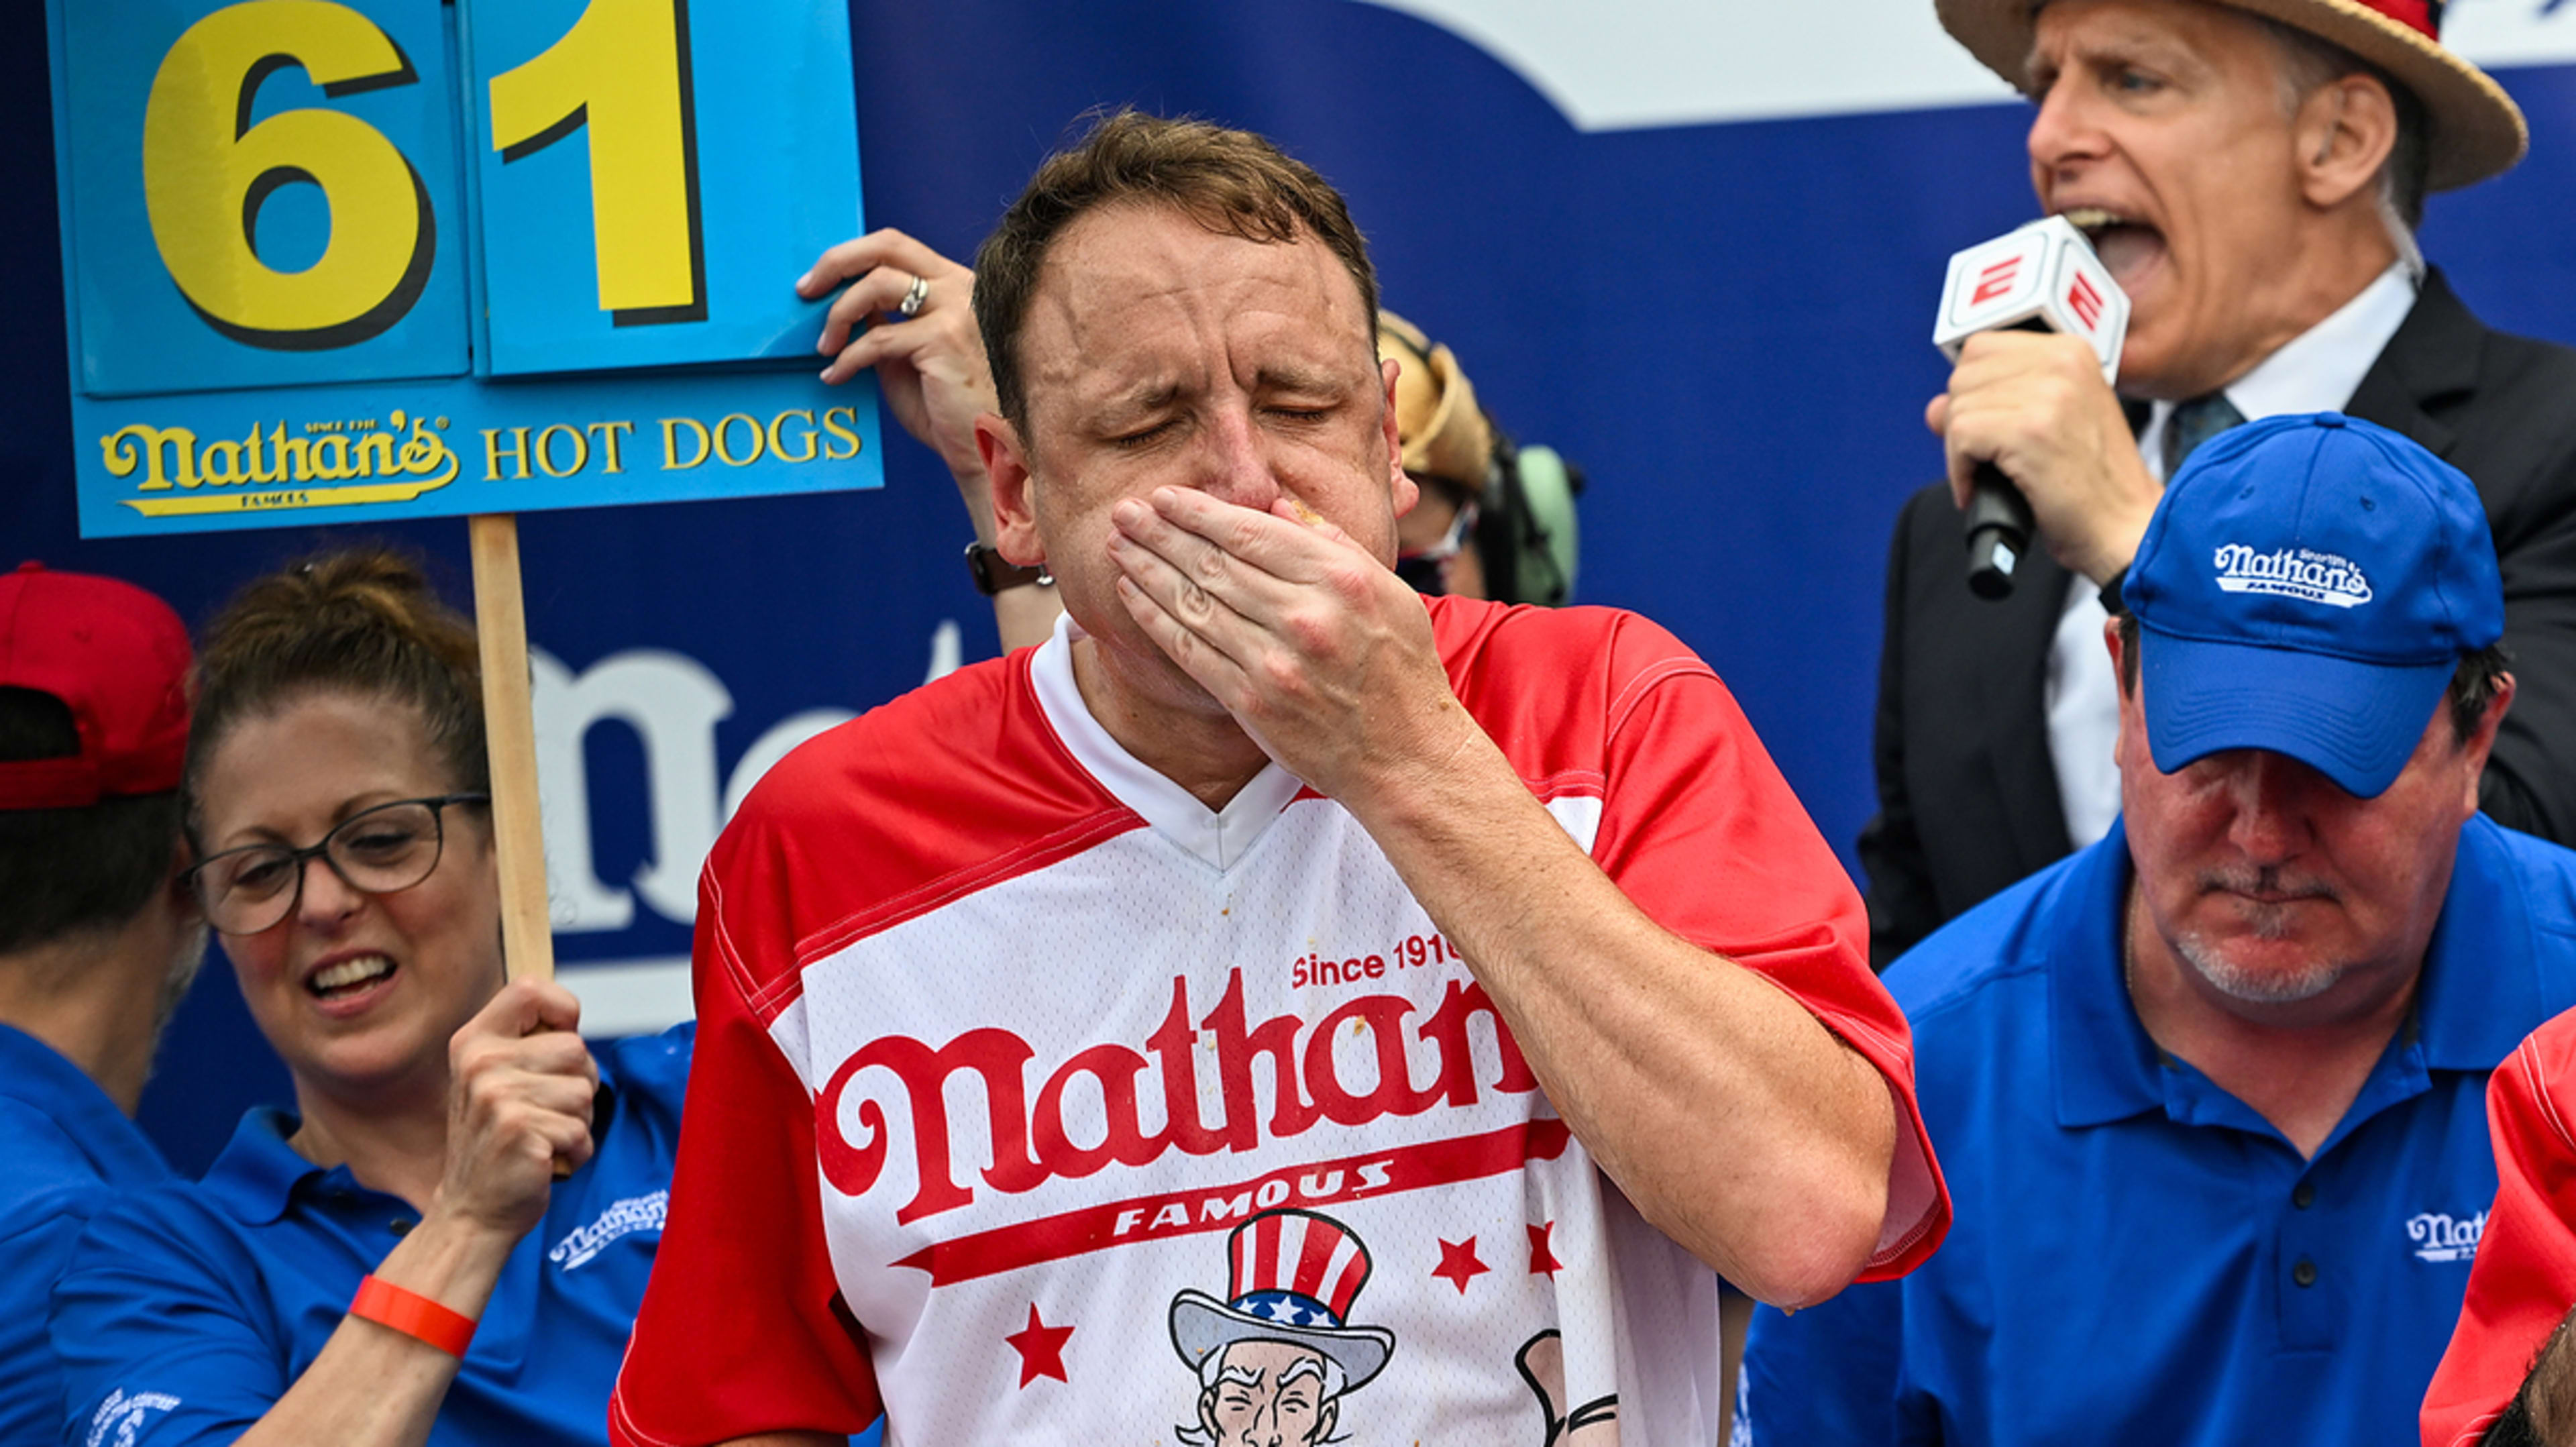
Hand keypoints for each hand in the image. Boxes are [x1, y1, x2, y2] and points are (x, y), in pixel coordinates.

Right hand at [434, 978, 597, 1242]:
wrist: (471, 1209)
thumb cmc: (497, 1140)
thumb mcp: (497, 1080)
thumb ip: (528, 1045)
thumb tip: (571, 1021)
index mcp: (474, 1041)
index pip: (530, 989)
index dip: (562, 1010)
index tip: (561, 1038)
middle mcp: (481, 1062)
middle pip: (576, 1048)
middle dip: (579, 1084)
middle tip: (545, 1112)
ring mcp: (497, 1096)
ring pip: (585, 1091)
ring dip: (578, 1121)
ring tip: (543, 1137)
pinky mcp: (520, 1130)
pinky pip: (581, 1130)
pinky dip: (576, 1151)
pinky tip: (544, 1160)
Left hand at [797, 230, 1000, 532]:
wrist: (986, 451)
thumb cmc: (951, 411)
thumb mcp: (911, 356)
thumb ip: (887, 324)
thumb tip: (846, 305)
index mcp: (955, 285)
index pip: (896, 247)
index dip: (850, 256)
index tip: (817, 281)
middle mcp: (960, 287)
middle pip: (886, 246)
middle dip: (836, 263)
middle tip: (805, 292)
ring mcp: (956, 310)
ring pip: (876, 285)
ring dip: (839, 315)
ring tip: (825, 348)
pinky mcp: (944, 340)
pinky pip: (877, 338)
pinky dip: (847, 358)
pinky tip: (835, 376)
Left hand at [1107, 488, 1478, 800]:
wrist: (1405, 755)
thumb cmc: (1402, 670)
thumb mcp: (1390, 592)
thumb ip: (1333, 545)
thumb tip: (1279, 506)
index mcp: (1340, 579)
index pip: (1251, 532)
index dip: (1199, 511)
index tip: (1166, 496)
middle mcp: (1304, 616)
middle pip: (1214, 562)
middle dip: (1160, 533)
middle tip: (1124, 511)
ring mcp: (1274, 661)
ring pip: (1194, 602)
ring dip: (1147, 569)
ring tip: (1117, 544)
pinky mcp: (1252, 701)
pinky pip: (1190, 650)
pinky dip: (1155, 618)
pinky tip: (1132, 593)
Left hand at [1927, 329, 2159, 584]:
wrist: (2126, 527)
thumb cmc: (2091, 486)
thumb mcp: (2048, 425)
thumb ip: (1995, 403)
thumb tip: (1934, 408)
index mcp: (2071, 351)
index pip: (1982, 348)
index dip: (1971, 392)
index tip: (1985, 427)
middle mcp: (2062, 361)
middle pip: (1963, 376)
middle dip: (1962, 421)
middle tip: (1984, 458)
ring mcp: (2047, 393)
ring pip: (1957, 407)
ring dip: (1959, 450)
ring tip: (1988, 475)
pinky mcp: (2028, 430)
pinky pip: (1960, 436)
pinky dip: (1959, 470)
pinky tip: (1979, 489)